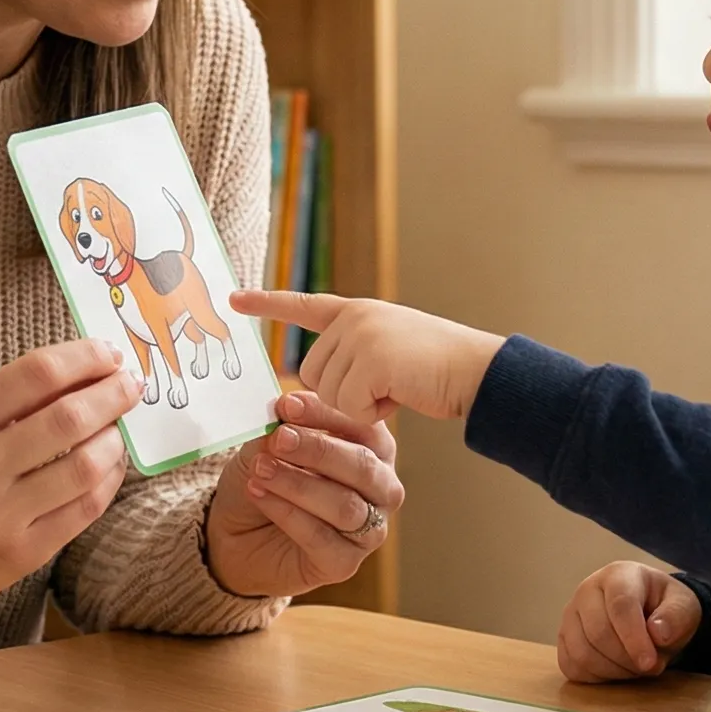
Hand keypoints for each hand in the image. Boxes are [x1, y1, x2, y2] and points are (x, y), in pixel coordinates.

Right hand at [0, 340, 141, 621]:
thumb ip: (11, 397)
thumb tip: (88, 368)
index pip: (35, 374)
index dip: (83, 357)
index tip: (109, 353)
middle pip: (67, 419)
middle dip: (113, 394)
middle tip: (132, 384)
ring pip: (85, 467)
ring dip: (115, 438)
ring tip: (119, 427)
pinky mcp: (20, 555)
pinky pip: (85, 509)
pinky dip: (109, 480)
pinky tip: (110, 464)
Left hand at [203, 392, 402, 596]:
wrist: (237, 533)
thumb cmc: (265, 478)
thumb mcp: (266, 445)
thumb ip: (280, 430)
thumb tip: (284, 415)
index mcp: (373, 448)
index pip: (363, 426)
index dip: (327, 414)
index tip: (288, 405)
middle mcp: (381, 488)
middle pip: (364, 466)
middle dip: (319, 450)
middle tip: (279, 439)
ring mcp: (369, 529)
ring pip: (344, 505)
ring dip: (298, 484)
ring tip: (261, 469)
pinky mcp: (344, 563)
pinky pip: (321, 537)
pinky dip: (287, 512)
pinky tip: (259, 494)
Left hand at [226, 292, 503, 423]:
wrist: (476, 370)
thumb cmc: (437, 370)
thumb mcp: (388, 352)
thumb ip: (353, 355)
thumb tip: (309, 386)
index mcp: (357, 312)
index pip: (305, 305)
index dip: (268, 304)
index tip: (234, 298)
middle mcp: (354, 317)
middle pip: (311, 373)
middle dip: (342, 393)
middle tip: (385, 386)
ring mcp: (361, 335)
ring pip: (326, 392)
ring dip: (359, 404)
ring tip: (396, 387)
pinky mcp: (369, 360)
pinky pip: (347, 405)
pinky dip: (372, 413)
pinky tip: (399, 396)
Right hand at [556, 562, 701, 681]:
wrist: (648, 612)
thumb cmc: (664, 607)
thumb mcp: (683, 606)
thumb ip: (675, 616)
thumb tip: (658, 633)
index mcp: (618, 575)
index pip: (620, 605)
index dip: (634, 638)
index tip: (650, 663)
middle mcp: (586, 590)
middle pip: (598, 633)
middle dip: (627, 659)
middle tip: (650, 666)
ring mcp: (570, 615)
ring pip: (582, 653)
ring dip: (613, 671)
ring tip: (635, 666)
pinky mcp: (563, 639)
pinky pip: (571, 666)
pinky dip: (596, 677)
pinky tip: (615, 670)